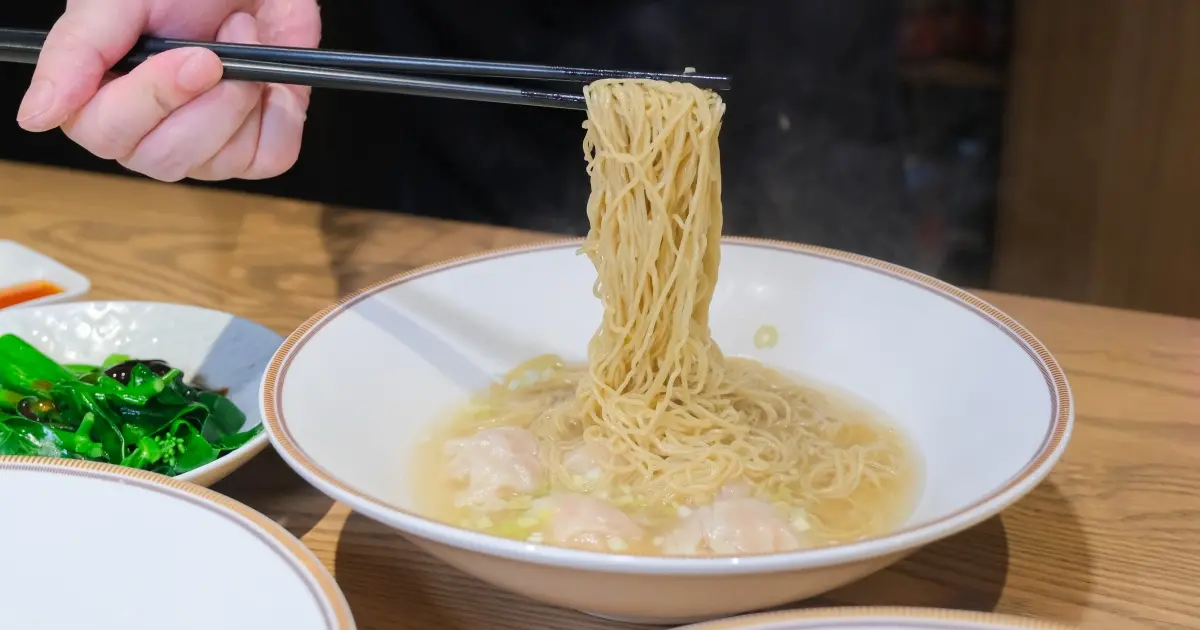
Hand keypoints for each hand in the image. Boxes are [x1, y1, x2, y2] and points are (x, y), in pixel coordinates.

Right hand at [16, 0, 320, 181]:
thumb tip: (36, 115)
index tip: (193, 57)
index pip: (106, 134)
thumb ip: (76, 52)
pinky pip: (269, 156)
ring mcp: (206, 148)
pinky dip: (277, 114)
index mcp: (102, 97)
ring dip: (241, 97)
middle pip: (163, 159)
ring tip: (241, 40)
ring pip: (219, 162)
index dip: (151, 100)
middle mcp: (151, 132)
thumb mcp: (117, 1)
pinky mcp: (258, 147)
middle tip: (217, 50)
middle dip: (204, 103)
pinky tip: (268, 78)